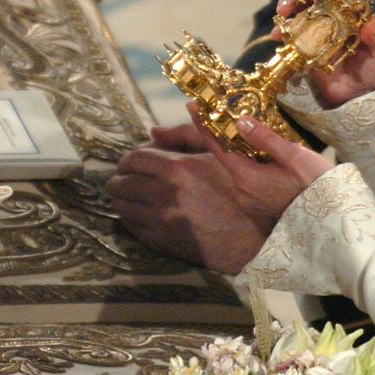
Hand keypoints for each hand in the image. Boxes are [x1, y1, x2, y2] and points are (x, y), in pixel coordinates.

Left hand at [108, 122, 279, 274]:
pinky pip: (132, 228)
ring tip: (126, 195)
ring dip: (120, 198)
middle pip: (122, 183)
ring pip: (123, 207)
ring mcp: (162, 221)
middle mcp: (165, 194)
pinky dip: (129, 218)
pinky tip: (137, 214)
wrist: (255, 235)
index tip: (133, 161)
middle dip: (119, 178)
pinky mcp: (164, 243)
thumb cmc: (239, 188)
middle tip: (124, 177)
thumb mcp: (219, 152)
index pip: (134, 158)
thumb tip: (152, 131)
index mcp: (178, 168)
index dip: (129, 158)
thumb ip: (184, 135)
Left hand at [195, 112, 333, 267]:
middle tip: (219, 111)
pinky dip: (249, 164)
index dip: (204, 125)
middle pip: (226, 157)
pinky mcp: (261, 209)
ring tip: (244, 129)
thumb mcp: (294, 156)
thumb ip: (264, 138)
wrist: (334, 224)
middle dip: (222, 135)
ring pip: (238, 169)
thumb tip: (238, 120)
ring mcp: (251, 204)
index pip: (217, 147)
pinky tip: (261, 154)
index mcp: (247, 178)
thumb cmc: (317, 187)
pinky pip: (249, 180)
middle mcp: (242, 193)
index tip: (192, 106)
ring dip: (239, 150)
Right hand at [275, 0, 374, 108]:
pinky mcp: (302, 44)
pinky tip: (278, 33)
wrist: (357, 97)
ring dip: (288, 2)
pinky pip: (288, 32)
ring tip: (284, 9)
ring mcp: (315, 27)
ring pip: (298, 5)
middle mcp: (332, 14)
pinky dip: (280, 29)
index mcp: (352, 11)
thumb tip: (371, 23)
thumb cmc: (374, 70)